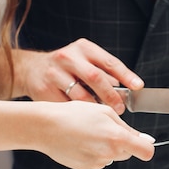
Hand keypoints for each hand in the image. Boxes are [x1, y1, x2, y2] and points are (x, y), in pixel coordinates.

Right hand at [17, 38, 143, 113]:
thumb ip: (104, 71)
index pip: (109, 61)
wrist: (30, 69)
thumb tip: (125, 88)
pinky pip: (66, 106)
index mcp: (84, 49)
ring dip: (95, 108)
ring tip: (102, 116)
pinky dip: (78, 114)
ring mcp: (54, 73)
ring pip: (80, 95)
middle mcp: (68, 57)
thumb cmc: (66, 67)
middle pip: (95, 77)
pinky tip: (84, 119)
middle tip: (120, 108)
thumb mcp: (85, 60)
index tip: (137, 87)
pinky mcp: (44, 89)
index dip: (125, 75)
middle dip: (111, 95)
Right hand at [35, 100, 154, 168]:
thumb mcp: (104, 111)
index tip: (143, 141)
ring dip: (107, 147)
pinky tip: (81, 142)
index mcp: (117, 137)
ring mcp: (97, 163)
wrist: (46, 126)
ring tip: (88, 133)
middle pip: (128, 153)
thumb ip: (127, 127)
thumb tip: (145, 139)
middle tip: (104, 128)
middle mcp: (109, 154)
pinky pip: (99, 162)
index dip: (146, 146)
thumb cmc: (74, 114)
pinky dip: (94, 154)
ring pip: (112, 157)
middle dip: (123, 142)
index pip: (146, 151)